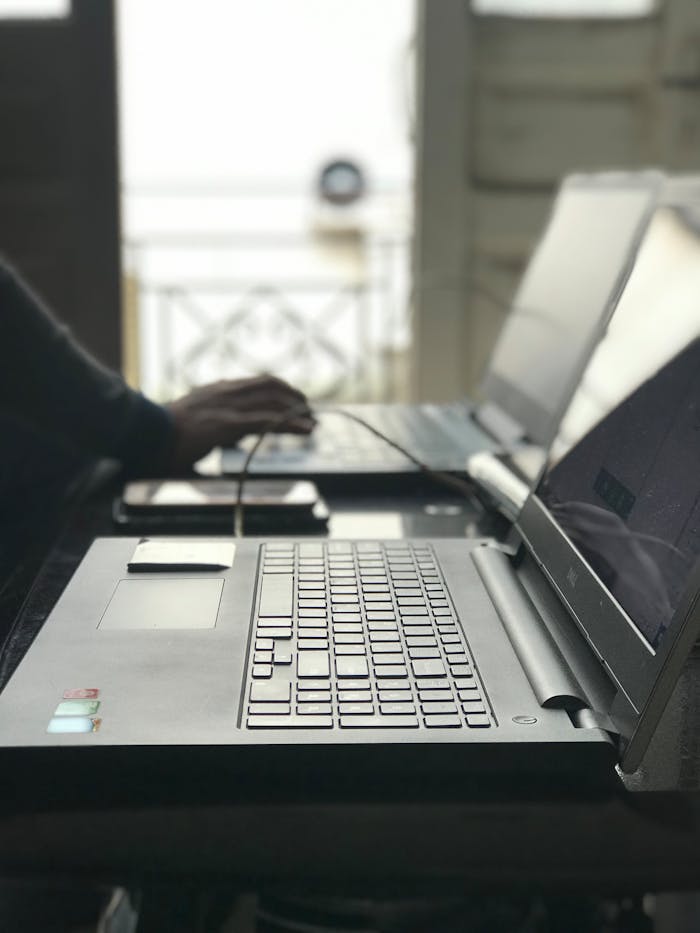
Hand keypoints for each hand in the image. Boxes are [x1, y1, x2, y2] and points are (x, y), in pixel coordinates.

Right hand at [165, 375, 314, 471]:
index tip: (295, 401)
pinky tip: (306, 430)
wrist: (146, 434)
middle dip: (294, 398)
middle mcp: (226, 392)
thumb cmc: (163, 434)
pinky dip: (291, 425)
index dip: (281, 390)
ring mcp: (228, 406)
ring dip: (298, 411)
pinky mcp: (228, 424)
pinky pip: (267, 421)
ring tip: (312, 422)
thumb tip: (223, 437)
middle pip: (271, 386)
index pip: (258, 382)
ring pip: (273, 402)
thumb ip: (212, 424)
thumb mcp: (193, 422)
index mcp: (218, 390)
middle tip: (309, 411)